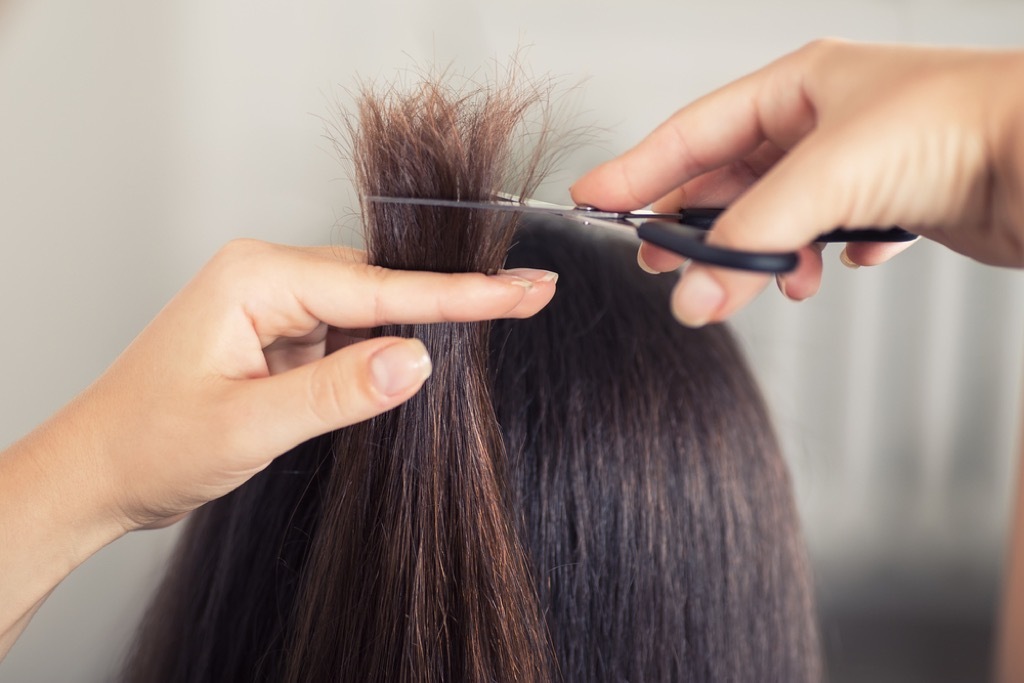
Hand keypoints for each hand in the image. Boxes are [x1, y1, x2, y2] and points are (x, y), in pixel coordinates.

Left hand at [96, 240, 557, 528]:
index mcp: (257, 278)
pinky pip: (350, 329)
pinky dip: (385, 347)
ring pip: (371, 306)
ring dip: (420, 326)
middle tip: (532, 296)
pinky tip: (416, 359)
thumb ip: (337, 391)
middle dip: (455, 299)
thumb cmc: (150, 443)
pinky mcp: (280, 332)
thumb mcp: (248, 424)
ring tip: (497, 317)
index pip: (380, 287)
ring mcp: (275, 304)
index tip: (523, 289)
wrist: (99, 472)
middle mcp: (268, 277)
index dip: (460, 294)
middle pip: (383, 284)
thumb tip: (418, 361)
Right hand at [571, 40, 1023, 325]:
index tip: (593, 199)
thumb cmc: (958, 128)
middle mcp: (824, 121)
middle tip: (666, 264)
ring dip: (765, 256)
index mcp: (799, 86)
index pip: (694, 130)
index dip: (639, 167)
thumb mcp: (826, 176)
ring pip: (779, 217)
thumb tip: (691, 295)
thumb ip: (749, 240)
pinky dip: (821, 260)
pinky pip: (830, 237)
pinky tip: (835, 267)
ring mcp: (858, 162)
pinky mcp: (892, 202)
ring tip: (766, 283)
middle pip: (732, 180)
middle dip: (701, 227)